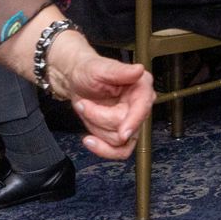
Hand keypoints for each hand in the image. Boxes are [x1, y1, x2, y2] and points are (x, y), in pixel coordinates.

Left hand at [45, 31, 152, 160]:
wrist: (77, 81)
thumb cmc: (89, 71)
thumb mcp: (99, 68)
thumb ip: (119, 70)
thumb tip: (139, 70)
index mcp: (141, 87)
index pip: (143, 108)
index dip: (134, 121)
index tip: (123, 133)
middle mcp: (141, 105)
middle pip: (126, 127)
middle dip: (98, 118)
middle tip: (84, 104)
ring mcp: (132, 121)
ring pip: (118, 140)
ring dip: (95, 127)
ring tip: (86, 109)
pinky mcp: (123, 133)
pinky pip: (119, 151)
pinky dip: (102, 149)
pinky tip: (89, 140)